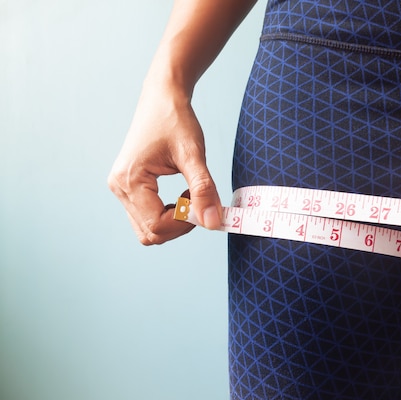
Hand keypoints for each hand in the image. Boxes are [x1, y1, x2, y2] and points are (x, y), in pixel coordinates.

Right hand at [108, 84, 221, 244]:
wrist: (162, 98)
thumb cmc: (175, 120)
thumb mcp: (194, 155)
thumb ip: (203, 190)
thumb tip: (213, 223)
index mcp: (130, 180)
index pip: (157, 225)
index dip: (185, 222)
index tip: (203, 202)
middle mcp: (119, 188)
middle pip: (150, 233)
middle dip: (180, 225)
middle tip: (199, 200)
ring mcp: (121, 189)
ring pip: (148, 229)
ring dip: (174, 221)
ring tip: (190, 195)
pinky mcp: (128, 187)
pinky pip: (147, 217)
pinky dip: (168, 214)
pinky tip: (183, 194)